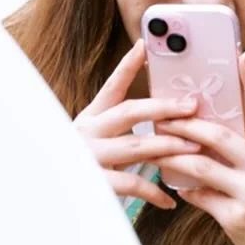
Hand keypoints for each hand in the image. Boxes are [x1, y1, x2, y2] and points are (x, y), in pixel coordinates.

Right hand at [75, 41, 197, 210]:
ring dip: (168, 146)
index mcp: (90, 118)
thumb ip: (120, 126)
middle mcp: (87, 133)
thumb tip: (159, 111)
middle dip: (165, 107)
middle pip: (130, 112)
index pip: (111, 87)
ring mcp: (89, 157)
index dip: (128, 66)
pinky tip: (169, 198)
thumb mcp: (95, 138)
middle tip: (192, 106)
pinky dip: (153, 191)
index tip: (145, 46)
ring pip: (135, 146)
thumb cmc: (83, 165)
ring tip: (195, 147)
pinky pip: (130, 184)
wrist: (49, 198)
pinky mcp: (94, 183)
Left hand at [152, 51, 244, 244]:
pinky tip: (178, 187)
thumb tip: (212, 133)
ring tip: (156, 149)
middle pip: (218, 134)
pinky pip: (200, 196)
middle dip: (184, 124)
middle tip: (162, 116)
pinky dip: (186, 189)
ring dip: (172, 156)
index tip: (243, 56)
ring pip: (200, 165)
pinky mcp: (236, 217)